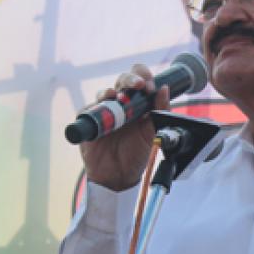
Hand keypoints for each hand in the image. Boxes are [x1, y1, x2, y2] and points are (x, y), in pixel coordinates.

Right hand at [81, 65, 171, 191]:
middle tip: (140, 85)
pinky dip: (94, 106)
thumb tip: (165, 88)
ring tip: (118, 96)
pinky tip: (101, 107)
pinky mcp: (89, 121)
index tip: (150, 87)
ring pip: (104, 92)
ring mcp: (104, 111)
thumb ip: (161, 110)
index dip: (144, 77)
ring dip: (111, 90)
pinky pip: (88, 109)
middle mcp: (120, 103)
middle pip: (122, 80)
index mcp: (137, 102)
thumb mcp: (153, 132)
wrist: (119, 175)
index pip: (139, 79)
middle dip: (131, 78)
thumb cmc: (137, 153)